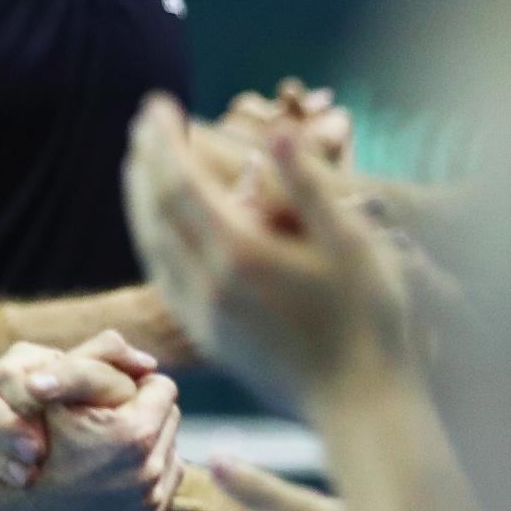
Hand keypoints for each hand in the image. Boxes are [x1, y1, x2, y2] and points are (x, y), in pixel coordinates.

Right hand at [0, 336, 183, 510]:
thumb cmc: (22, 440)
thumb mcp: (53, 388)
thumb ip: (99, 357)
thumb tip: (148, 361)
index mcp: (133, 435)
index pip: (161, 386)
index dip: (134, 383)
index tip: (113, 389)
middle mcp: (148, 474)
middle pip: (169, 419)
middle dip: (144, 412)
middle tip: (111, 414)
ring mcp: (146, 504)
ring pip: (168, 451)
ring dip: (147, 444)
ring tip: (110, 442)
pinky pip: (161, 486)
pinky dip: (143, 475)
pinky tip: (111, 471)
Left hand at [125, 93, 418, 415]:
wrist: (361, 407)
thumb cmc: (372, 322)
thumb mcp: (354, 244)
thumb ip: (309, 186)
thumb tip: (274, 131)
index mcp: (241, 255)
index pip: (179, 183)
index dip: (162, 140)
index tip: (156, 103)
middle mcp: (209, 286)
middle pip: (155, 212)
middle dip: (143, 161)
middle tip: (141, 122)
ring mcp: (205, 316)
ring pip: (152, 246)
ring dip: (139, 199)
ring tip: (139, 164)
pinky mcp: (210, 338)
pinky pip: (163, 276)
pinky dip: (152, 238)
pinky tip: (160, 227)